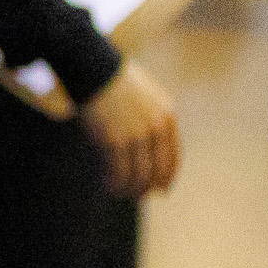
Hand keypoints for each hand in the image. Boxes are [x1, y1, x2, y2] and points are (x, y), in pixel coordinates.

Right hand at [78, 60, 179, 197]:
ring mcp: (135, 135)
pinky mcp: (114, 140)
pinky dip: (114, 182)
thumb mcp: (147, 96)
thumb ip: (152, 117)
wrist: (95, 70)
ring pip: (137, 174)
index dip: (167, 176)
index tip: (162, 189)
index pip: (172, 156)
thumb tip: (150, 143)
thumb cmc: (115, 81)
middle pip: (156, 169)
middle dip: (149, 186)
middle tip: (140, 196)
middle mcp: (155, 128)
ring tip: (121, 192)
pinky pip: (118, 170)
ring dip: (130, 188)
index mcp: (166, 116)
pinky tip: (109, 185)